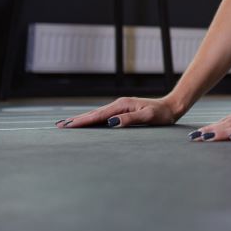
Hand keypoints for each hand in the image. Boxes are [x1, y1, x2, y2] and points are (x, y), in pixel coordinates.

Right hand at [55, 96, 180, 128]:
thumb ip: (130, 120)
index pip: (98, 115)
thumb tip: (111, 123)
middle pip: (93, 113)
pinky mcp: (123, 111)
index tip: (67, 125)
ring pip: (97, 114)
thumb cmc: (162, 114)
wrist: (172, 107)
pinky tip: (88, 123)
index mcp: (122, 105)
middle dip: (76, 120)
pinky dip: (92, 119)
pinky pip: (103, 116)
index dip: (82, 121)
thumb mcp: (148, 117)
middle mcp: (119, 104)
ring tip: (67, 124)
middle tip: (59, 126)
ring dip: (82, 119)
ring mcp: (120, 107)